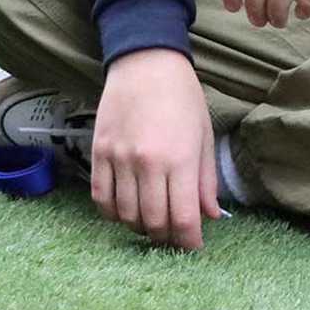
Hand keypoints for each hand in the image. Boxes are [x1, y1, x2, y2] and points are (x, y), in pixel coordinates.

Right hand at [91, 48, 222, 250]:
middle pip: (153, 222)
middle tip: (173, 236)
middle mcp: (147, 163)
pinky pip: (101, 198)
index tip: (193, 246)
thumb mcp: (203, 136)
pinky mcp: (98, 153)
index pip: (182, 218)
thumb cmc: (182, 97)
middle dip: (166, 238)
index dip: (189, 241)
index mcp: (180, 158)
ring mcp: (119, 159)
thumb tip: (211, 216)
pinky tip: (126, 210)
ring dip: (140, 228)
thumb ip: (205, 180)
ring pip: (125, 215)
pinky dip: (113, 213)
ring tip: (151, 223)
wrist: (145, 63)